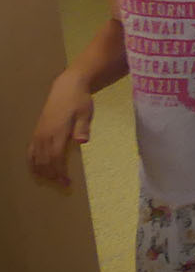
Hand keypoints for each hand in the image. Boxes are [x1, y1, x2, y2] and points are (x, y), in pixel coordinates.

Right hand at [28, 76, 92, 190]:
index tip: (67, 182)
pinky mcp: (36, 132)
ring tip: (53, 180)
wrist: (67, 88)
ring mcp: (38, 134)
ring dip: (43, 172)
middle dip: (53, 175)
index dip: (59, 172)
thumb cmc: (79, 101)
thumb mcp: (86, 112)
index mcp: (57, 132)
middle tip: (63, 183)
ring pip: (36, 159)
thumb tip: (83, 141)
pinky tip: (37, 171)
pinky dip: (33, 163)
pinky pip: (31, 152)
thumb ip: (83, 128)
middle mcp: (44, 135)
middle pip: (44, 162)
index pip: (55, 158)